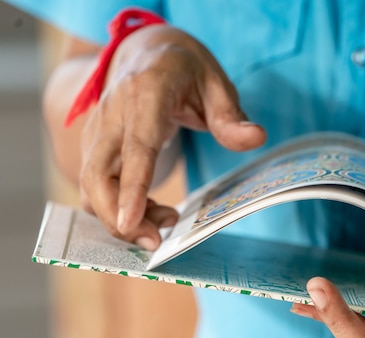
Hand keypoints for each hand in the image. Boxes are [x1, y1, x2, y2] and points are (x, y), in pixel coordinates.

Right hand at [79, 25, 265, 249]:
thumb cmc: (185, 69)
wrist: (146, 52)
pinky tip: (150, 213)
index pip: (136, 146)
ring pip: (93, 184)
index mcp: (146, 92)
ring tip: (165, 222)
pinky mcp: (95, 145)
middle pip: (98, 174)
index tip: (130, 224)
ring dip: (120, 216)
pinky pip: (96, 185)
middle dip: (118, 216)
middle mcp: (113, 112)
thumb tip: (257, 138)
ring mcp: (98, 129)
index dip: (132, 187)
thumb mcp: (215, 82)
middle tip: (155, 243)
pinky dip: (117, 207)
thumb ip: (231, 116)